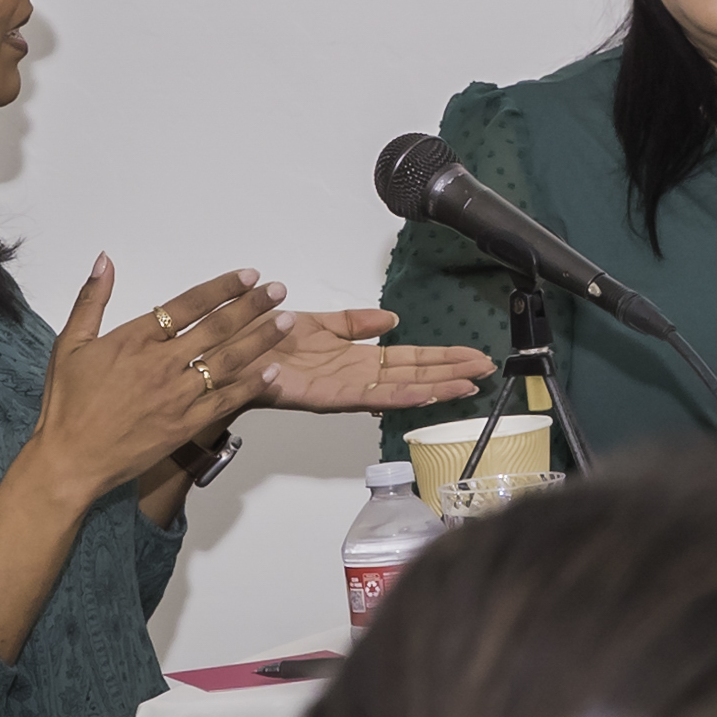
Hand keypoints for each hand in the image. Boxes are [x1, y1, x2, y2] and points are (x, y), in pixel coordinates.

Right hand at [32, 259, 291, 493]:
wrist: (70, 459)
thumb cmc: (66, 403)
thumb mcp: (70, 344)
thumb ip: (91, 299)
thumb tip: (105, 260)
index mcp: (134, 340)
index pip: (187, 305)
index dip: (221, 288)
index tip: (248, 276)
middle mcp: (161, 364)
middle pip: (216, 329)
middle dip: (252, 307)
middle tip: (278, 290)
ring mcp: (176, 396)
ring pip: (228, 362)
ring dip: (261, 340)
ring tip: (286, 321)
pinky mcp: (185, 424)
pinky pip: (225, 402)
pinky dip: (250, 386)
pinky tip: (272, 372)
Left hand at [255, 306, 496, 413]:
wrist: (230, 348)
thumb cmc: (266, 338)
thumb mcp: (321, 324)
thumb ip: (356, 323)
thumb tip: (391, 319)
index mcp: (356, 359)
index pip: (409, 359)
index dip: (442, 358)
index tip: (472, 356)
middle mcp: (355, 377)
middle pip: (414, 374)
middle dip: (450, 373)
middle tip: (486, 371)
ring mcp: (344, 389)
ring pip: (400, 389)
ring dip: (435, 387)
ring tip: (468, 385)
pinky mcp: (326, 397)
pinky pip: (369, 398)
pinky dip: (400, 397)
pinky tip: (426, 393)